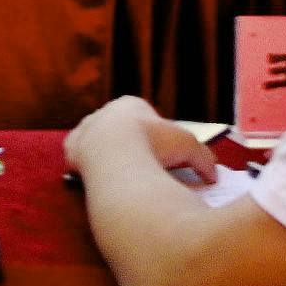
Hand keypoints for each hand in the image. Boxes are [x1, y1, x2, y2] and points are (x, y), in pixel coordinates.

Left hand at [66, 95, 218, 188]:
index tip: (165, 156)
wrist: (115, 154)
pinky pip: (82, 159)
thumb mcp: (189, 145)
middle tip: (145, 169)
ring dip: (111, 158)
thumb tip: (213, 176)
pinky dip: (93, 169)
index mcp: (130, 105)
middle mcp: (104, 113)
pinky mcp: (71, 150)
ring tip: (125, 178)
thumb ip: (204, 158)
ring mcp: (85, 130)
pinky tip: (104, 180)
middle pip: (122, 132)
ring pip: (100, 145)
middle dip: (133, 148)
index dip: (159, 138)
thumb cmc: (154, 143)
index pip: (146, 119)